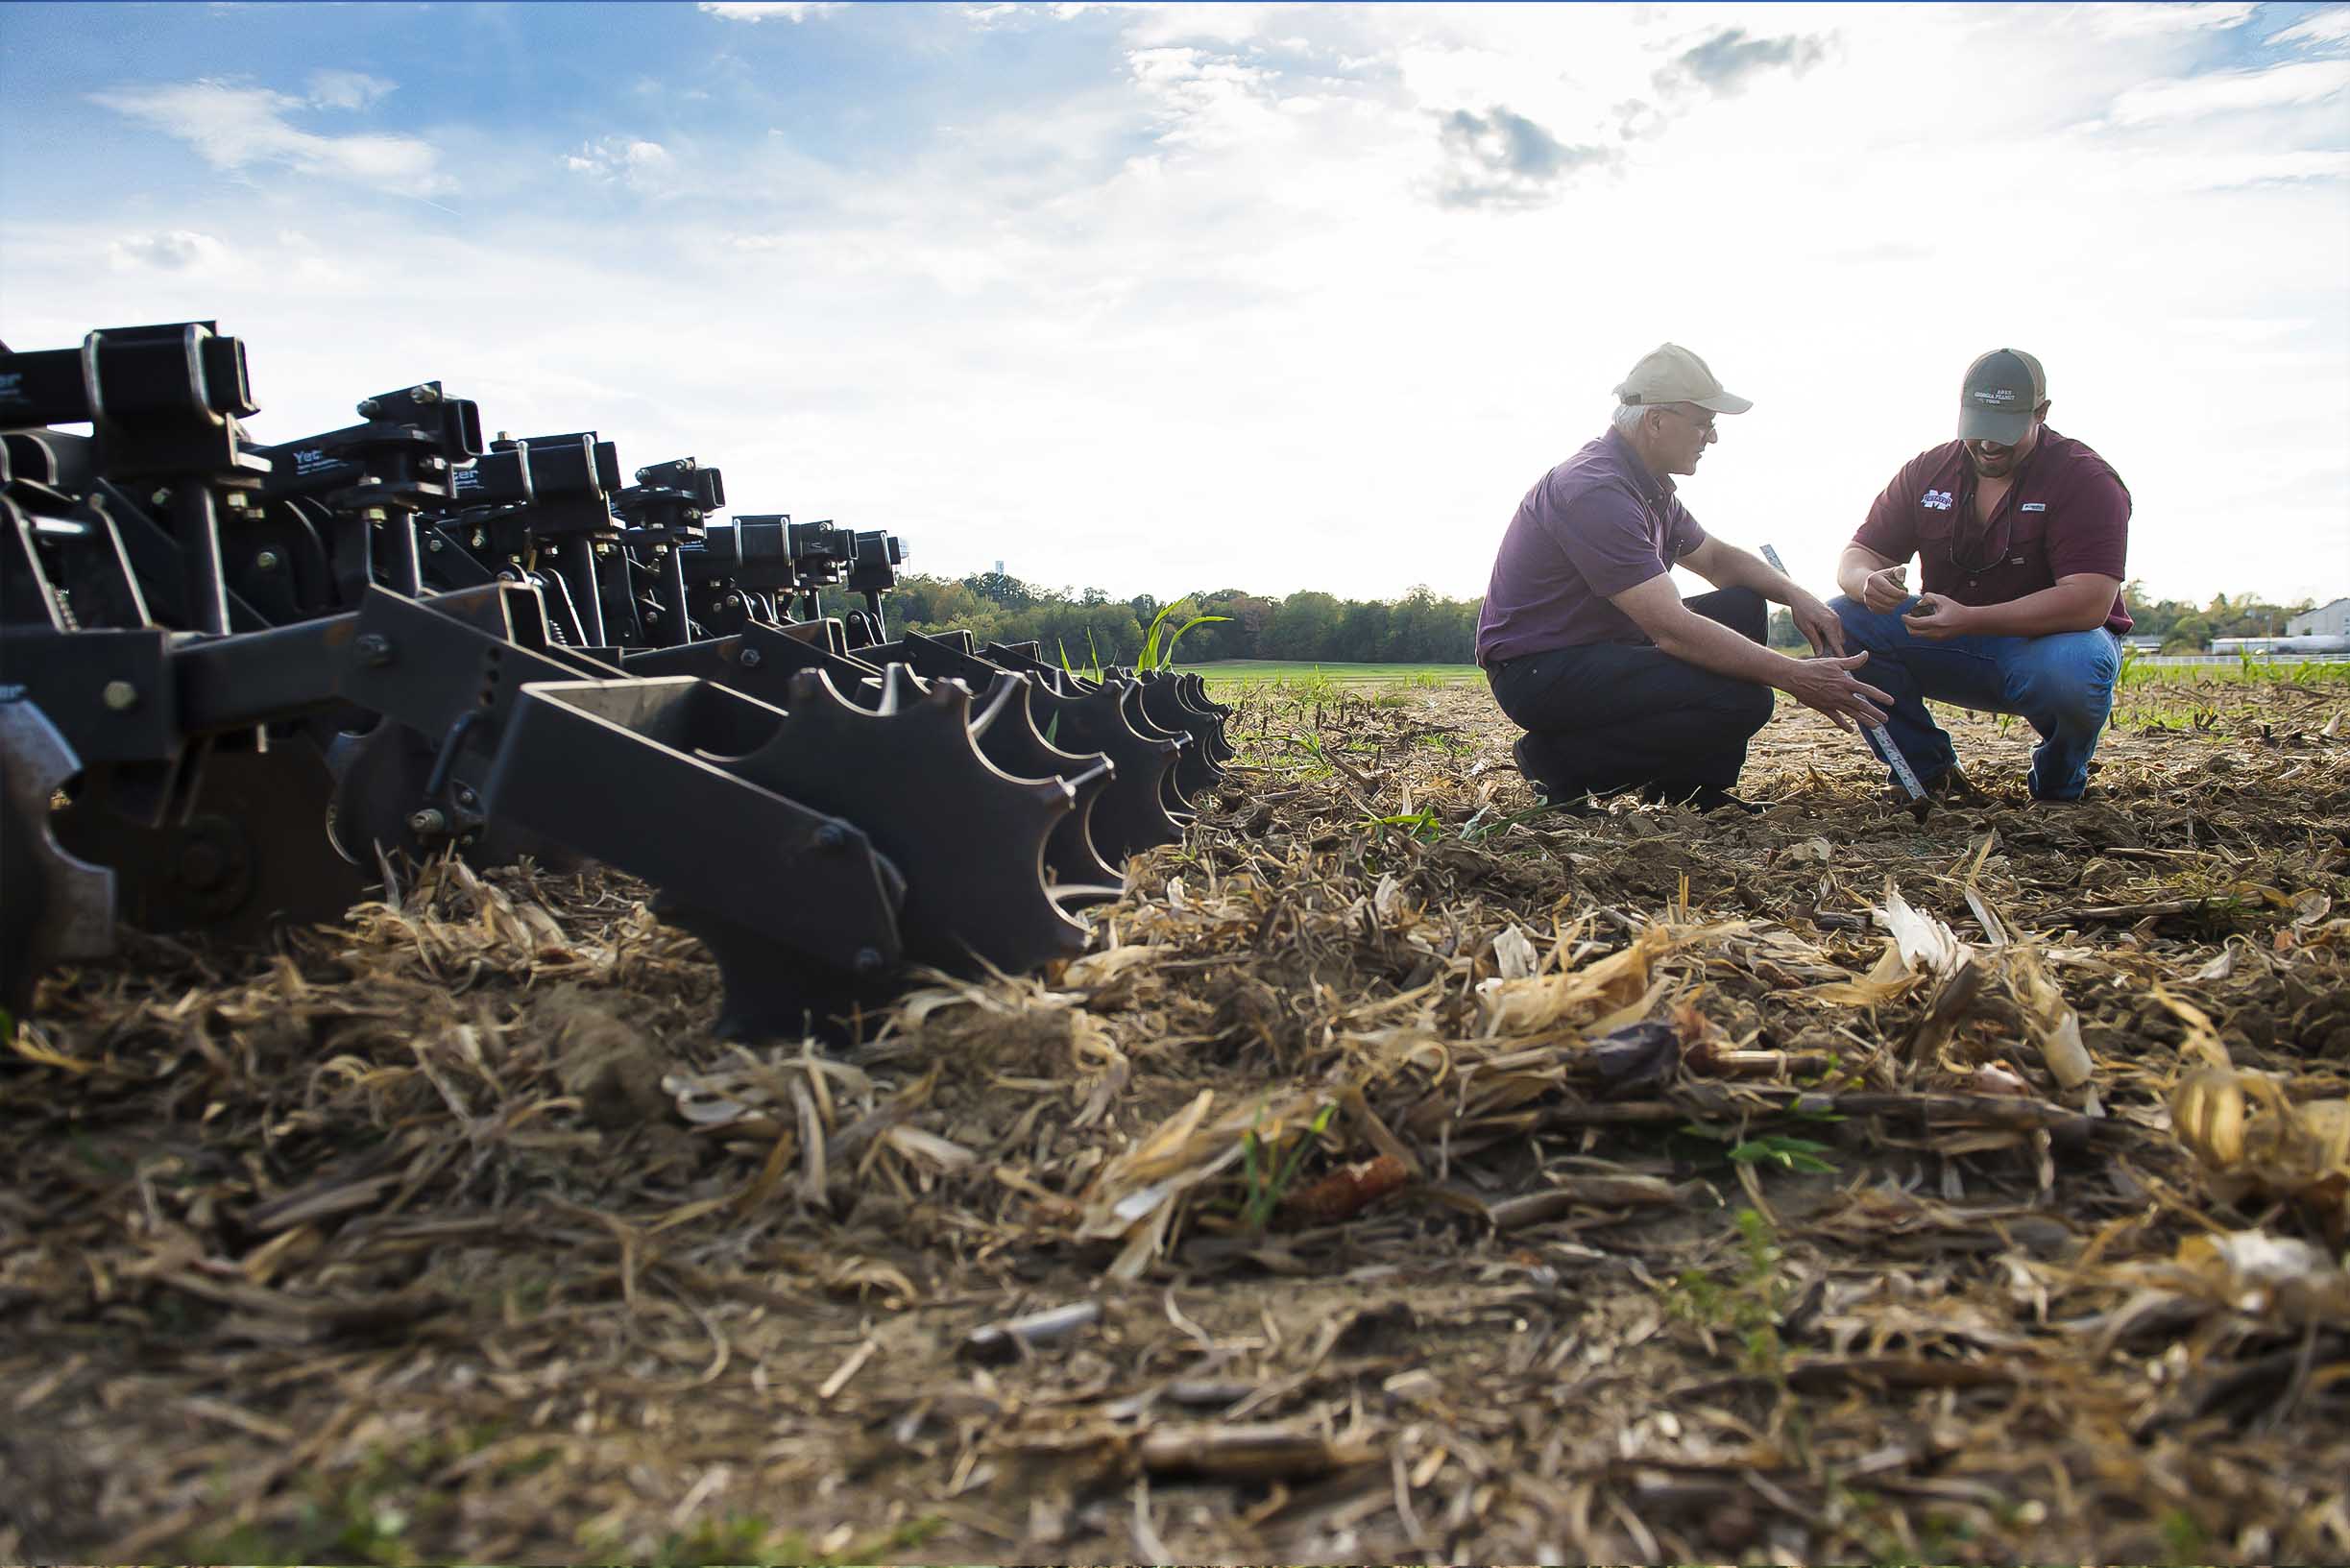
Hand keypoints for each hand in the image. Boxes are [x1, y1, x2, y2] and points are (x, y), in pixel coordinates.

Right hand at [1779, 650, 1893, 733]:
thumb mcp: (1834, 662)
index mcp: (1845, 682)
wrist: (1794, 677)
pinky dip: (1844, 725)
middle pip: (1862, 706)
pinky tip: (1851, 730)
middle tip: (1886, 720)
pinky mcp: (1824, 708)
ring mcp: (1833, 703)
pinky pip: (1837, 719)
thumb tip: (1866, 654)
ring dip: (1865, 721)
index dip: (1880, 696)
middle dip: (1875, 713)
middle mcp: (1841, 695)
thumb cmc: (1814, 667)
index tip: (1891, 702)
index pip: (1867, 690)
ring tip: (1875, 726)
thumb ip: (1852, 661)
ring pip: (1852, 714)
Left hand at [1788, 591, 1846, 656]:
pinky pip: (1836, 631)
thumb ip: (1815, 641)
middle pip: (1839, 642)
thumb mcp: (1805, 628)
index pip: (1837, 644)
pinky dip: (1830, 636)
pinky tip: (1818, 634)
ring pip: (1838, 637)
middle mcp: (1836, 621)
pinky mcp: (1835, 617)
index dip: (1840, 655)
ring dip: (1831, 642)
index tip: (1843, 664)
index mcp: (1829, 624)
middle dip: (1832, 649)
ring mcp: (1836, 618)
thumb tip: (1820, 655)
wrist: (1800, 597)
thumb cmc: (1800, 612)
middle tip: (1820, 653)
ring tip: (1816, 641)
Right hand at [1860, 565, 1910, 613]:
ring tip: (1900, 600)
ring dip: (1895, 605)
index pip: (1886, 588)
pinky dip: (1890, 609)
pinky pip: (1882, 612)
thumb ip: (1900, 572)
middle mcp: (1868, 590)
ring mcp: (1867, 599)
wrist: (1872, 584)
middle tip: (1905, 598)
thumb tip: (1902, 580)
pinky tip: (1894, 604)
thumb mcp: (1893, 571)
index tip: (1906, 594)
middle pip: (1886, 599)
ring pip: (1885, 607)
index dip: (1898, 593)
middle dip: (1898, 600)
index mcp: (1873, 579)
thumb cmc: (1886, 577)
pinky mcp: (1870, 607)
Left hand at [1901, 593, 1972, 640]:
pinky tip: (1923, 623)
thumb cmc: (1956, 609)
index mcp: (1936, 622)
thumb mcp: (1943, 600)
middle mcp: (1935, 632)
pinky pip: (1925, 636)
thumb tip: (1919, 602)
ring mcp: (1937, 638)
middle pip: (1913, 633)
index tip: (1902, 615)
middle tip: (1907, 618)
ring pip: (1919, 636)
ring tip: (1916, 619)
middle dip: (1908, 626)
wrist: (1969, 622)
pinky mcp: (1938, 640)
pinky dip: (1921, 631)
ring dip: (1914, 628)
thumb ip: (1929, 597)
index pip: (1916, 623)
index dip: (1906, 619)